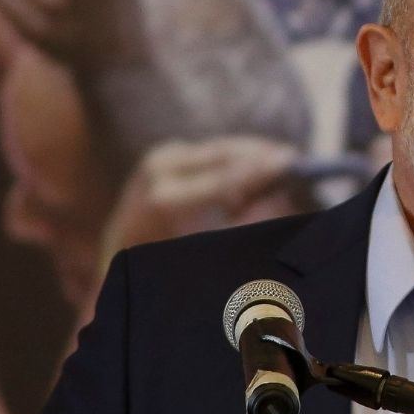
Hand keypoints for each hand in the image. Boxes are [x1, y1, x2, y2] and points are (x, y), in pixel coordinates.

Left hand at [100, 136, 299, 254]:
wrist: (118, 253)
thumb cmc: (164, 264)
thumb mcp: (204, 250)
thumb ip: (242, 225)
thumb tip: (278, 198)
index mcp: (164, 201)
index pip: (223, 179)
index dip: (259, 169)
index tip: (291, 161)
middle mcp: (158, 171)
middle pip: (223, 153)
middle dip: (261, 154)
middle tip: (295, 160)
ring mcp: (158, 158)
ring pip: (219, 149)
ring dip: (250, 156)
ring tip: (278, 171)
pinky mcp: (163, 153)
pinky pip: (209, 153)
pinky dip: (233, 161)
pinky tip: (251, 175)